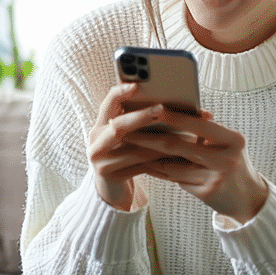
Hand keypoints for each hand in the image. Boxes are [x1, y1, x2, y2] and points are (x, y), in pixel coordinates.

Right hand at [87, 83, 179, 210]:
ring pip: (132, 148)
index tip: (137, 85)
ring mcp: (99, 159)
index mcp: (100, 124)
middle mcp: (96, 140)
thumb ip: (137, 121)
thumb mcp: (127, 137)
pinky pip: (138, 166)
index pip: (108, 102)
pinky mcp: (109, 176)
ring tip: (179, 134)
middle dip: (141, 116)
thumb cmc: (126, 156)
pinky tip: (176, 155)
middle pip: (118, 125)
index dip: (121, 92)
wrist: (112, 189)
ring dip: (158, 141)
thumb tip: (169, 101)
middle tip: (161, 108)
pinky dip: (159, 159)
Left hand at [119, 107, 269, 223]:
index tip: (150, 109)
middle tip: (128, 130)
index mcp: (233, 139)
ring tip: (131, 147)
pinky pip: (177, 179)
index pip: (198, 125)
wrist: (249, 198)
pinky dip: (160, 171)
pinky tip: (146, 164)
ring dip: (150, 156)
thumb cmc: (233, 164)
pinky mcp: (207, 193)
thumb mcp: (228, 144)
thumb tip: (173, 114)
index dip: (173, 118)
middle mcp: (226, 158)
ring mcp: (216, 177)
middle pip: (180, 146)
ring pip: (174, 165)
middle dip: (150, 138)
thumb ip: (205, 132)